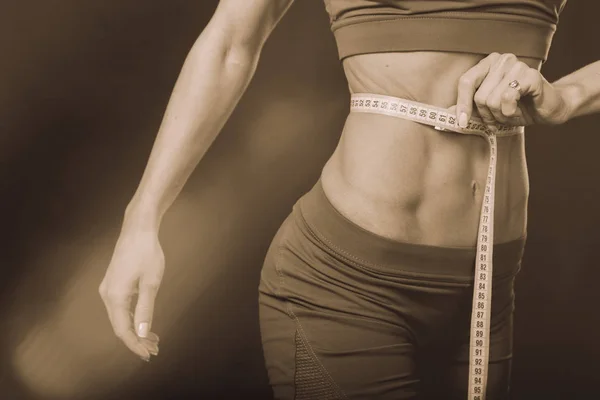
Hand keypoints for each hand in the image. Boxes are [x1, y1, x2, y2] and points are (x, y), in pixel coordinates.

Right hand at [99, 224, 163, 360]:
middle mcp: (107, 294)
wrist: (138, 229)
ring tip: (153, 340)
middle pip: (120, 326)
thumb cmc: (147, 252)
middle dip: (136, 340)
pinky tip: (144, 322)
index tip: (149, 355)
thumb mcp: (151, 282)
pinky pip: (120, 307)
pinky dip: (132, 318)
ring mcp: (108, 288)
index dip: (135, 345)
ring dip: (135, 330)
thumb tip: (141, 333)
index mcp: (115, 296)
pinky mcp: (113, 283)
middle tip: (155, 349)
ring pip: (120, 317)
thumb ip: (145, 309)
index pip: (123, 330)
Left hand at [454, 53, 571, 128]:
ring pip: (492, 100)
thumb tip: (445, 114)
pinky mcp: (531, 75)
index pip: (466, 81)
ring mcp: (517, 65)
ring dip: (500, 115)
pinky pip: (508, 98)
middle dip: (487, 114)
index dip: (462, 104)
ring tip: (511, 112)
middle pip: (479, 96)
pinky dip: (510, 111)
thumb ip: (469, 108)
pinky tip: (519, 110)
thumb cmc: (517, 107)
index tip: (462, 122)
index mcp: (488, 64)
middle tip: (499, 116)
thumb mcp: (488, 109)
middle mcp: (502, 60)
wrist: (547, 110)